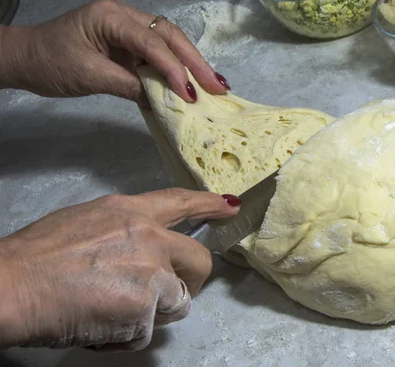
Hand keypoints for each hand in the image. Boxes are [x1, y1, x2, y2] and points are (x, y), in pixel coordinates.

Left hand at [0, 0, 230, 103]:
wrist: (25, 59)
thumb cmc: (50, 64)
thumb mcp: (89, 77)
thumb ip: (128, 86)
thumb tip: (163, 101)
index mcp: (111, 17)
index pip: (152, 43)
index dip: (174, 69)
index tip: (191, 94)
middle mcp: (125, 16)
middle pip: (170, 35)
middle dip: (195, 62)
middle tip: (218, 86)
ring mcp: (128, 27)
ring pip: (168, 43)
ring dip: (190, 64)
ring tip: (213, 85)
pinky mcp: (128, 42)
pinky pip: (157, 54)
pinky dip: (175, 69)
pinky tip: (190, 83)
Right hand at [0, 188, 240, 350]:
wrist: (11, 286)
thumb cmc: (36, 258)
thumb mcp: (84, 223)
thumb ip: (122, 233)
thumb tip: (140, 253)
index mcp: (131, 212)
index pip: (180, 202)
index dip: (208, 204)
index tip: (229, 206)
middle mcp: (149, 236)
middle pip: (199, 262)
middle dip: (189, 283)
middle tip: (169, 296)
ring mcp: (151, 270)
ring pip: (177, 303)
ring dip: (151, 314)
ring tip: (112, 313)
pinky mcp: (146, 304)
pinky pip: (149, 330)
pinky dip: (127, 335)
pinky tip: (100, 326)